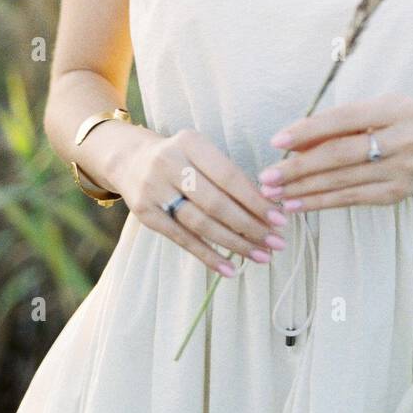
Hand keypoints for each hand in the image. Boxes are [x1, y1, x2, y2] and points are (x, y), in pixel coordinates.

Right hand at [118, 128, 288, 276]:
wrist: (132, 160)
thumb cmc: (182, 159)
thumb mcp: (202, 153)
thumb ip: (229, 176)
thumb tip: (269, 208)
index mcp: (191, 143)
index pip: (229, 176)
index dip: (256, 200)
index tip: (280, 219)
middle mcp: (169, 163)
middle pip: (215, 203)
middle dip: (250, 226)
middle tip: (276, 243)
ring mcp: (154, 189)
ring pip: (200, 224)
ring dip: (234, 244)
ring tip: (260, 256)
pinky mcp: (145, 214)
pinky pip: (181, 239)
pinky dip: (208, 256)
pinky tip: (229, 269)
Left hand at [258, 93, 412, 211]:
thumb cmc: (392, 125)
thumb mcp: (371, 113)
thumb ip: (334, 125)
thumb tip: (289, 143)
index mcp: (396, 108)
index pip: (343, 119)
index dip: (308, 130)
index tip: (276, 142)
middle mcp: (403, 138)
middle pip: (340, 154)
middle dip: (298, 167)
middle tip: (268, 176)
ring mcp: (401, 169)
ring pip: (341, 181)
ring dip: (302, 189)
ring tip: (274, 193)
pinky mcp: (394, 194)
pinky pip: (349, 199)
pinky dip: (319, 202)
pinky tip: (296, 204)